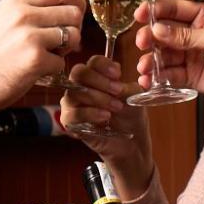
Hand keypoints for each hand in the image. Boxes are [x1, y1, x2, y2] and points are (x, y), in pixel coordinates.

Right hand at [0, 0, 83, 119]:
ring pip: (74, 35)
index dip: (76, 3)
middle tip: (59, 44)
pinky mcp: (34, 60)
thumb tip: (72, 10)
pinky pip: (62, 62)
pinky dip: (52, 70)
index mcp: (16, 0)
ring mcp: (29, 36)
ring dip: (66, 50)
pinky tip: (34, 72)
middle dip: (73, 30)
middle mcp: (22, 14)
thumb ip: (32, 11)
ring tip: (46, 56)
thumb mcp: (4, 20)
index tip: (73, 18)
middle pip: (74, 12)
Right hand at [60, 55, 154, 193]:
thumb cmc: (130, 114)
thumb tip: (116, 76)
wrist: (131, 141)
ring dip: (98, 98)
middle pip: (79, 72)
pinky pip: (72, 114)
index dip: (104, 65)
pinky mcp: (69, 121)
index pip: (93, 62)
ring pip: (75, 93)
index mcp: (97, 75)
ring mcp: (72, 103)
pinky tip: (105, 117)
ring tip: (116, 107)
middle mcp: (80, 86)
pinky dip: (89, 113)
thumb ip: (125, 85)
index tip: (118, 74)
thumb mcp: (134, 97)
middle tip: (118, 91)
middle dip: (100, 81)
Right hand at [136, 0, 203, 113]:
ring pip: (164, 54)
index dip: (156, 10)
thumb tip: (158, 30)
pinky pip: (169, 73)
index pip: (175, 9)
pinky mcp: (191, 76)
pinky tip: (148, 80)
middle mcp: (197, 34)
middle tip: (142, 43)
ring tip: (145, 67)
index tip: (140, 15)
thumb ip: (187, 36)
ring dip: (152, 60)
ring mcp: (193, 55)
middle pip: (165, 32)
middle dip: (151, 37)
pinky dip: (157, 76)